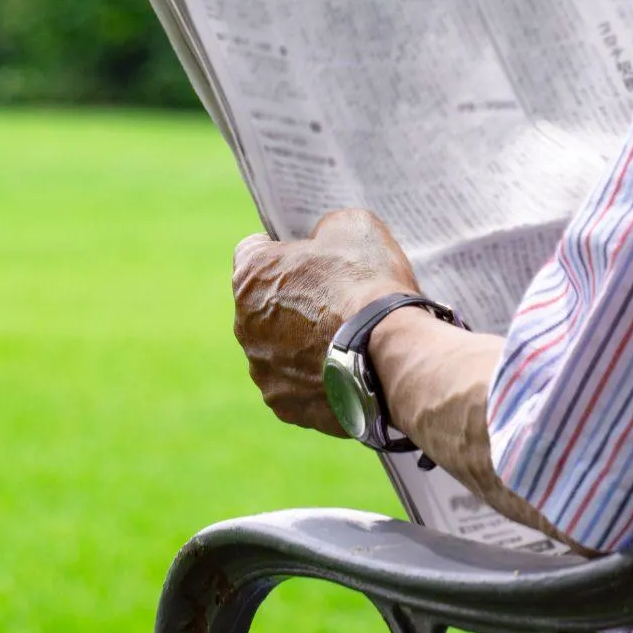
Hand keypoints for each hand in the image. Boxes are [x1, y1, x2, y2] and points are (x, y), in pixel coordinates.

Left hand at [231, 209, 419, 435]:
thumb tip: (323, 242)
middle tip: (335, 302)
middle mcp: (244, 324)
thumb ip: (325, 231)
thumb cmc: (367, 283)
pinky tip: (347, 370)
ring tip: (346, 341)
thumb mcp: (351, 227)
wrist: (389, 352)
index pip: (254, 252)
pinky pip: (298, 387)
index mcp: (251, 275)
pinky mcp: (285, 405)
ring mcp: (262, 369)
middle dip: (294, 302)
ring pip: (279, 350)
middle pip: (265, 306)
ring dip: (303, 344)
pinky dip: (317, 379)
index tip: (309, 258)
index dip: (283, 251)